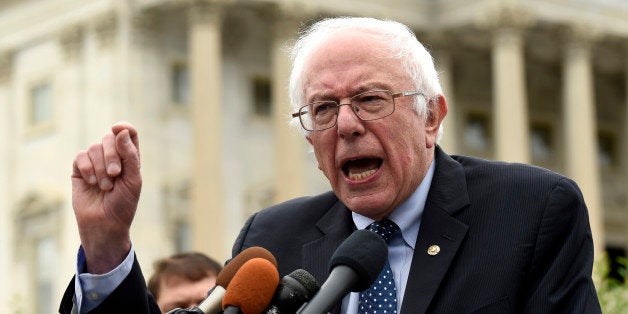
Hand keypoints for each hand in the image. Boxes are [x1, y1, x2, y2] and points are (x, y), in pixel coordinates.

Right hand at [71, 121, 141, 273]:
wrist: (105, 224)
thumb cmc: (123, 204)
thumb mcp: (133, 180)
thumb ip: (129, 155)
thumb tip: (120, 130)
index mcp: (130, 158)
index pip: (128, 134)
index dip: (124, 127)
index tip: (118, 128)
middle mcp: (112, 157)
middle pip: (109, 138)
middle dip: (112, 155)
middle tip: (115, 174)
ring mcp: (95, 163)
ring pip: (94, 147)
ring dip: (100, 167)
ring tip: (105, 186)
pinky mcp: (79, 170)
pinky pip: (81, 157)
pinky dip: (87, 168)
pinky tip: (92, 182)